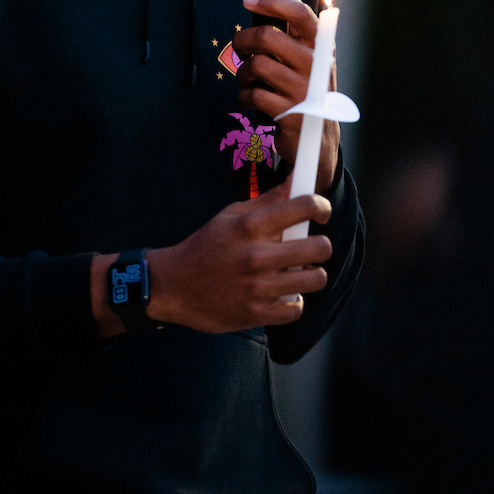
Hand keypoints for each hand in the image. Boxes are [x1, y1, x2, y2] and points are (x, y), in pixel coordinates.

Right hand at [90, 183, 331, 337]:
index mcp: (250, 225)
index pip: (304, 206)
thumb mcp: (231, 215)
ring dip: (310, 274)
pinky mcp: (257, 313)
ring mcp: (258, 287)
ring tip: (297, 272)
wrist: (173, 286)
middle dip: (320, 245)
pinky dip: (292, 301)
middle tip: (310, 246)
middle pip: (320, 247)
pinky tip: (281, 293)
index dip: (320, 206)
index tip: (320, 211)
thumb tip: (297, 179)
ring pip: (315, 279)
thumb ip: (267, 200)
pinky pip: (297, 308)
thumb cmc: (205, 246)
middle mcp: (257, 255)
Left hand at [233, 0, 339, 192]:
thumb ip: (297, 24)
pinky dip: (244, 96)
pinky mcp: (289, 113)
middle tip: (240, 49)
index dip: (272, 2)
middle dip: (243, 41)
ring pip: (255, 65)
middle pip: (266, 36)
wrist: (319, 136)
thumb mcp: (309, 55)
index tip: (248, 0)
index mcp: (319, 46)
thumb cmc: (307, 86)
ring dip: (242, 73)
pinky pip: (252, 94)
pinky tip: (251, 98)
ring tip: (248, 78)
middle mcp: (314, 65)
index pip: (299, 13)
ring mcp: (303, 90)